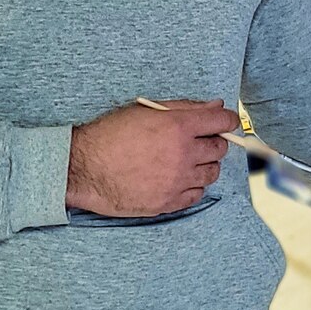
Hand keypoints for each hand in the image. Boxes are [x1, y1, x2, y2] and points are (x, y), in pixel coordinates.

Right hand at [67, 99, 232, 216]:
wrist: (83, 168)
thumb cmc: (110, 135)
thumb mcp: (146, 111)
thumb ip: (185, 107)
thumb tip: (215, 107)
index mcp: (179, 127)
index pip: (222, 121)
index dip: (227, 120)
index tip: (224, 122)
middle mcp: (183, 154)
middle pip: (219, 149)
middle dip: (213, 142)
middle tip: (198, 141)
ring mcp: (177, 181)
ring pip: (212, 173)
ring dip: (204, 165)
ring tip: (185, 160)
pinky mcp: (168, 202)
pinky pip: (197, 195)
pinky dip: (193, 186)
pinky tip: (178, 179)